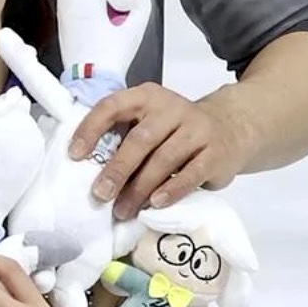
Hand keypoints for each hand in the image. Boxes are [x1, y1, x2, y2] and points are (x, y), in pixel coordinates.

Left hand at [68, 84, 246, 219]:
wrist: (233, 126)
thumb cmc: (177, 129)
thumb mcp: (151, 119)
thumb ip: (126, 134)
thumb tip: (91, 168)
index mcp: (147, 97)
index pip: (113, 106)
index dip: (91, 128)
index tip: (74, 154)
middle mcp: (172, 109)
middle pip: (140, 139)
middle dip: (117, 169)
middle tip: (100, 194)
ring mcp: (196, 130)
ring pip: (163, 160)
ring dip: (140, 188)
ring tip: (123, 210)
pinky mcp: (215, 154)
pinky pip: (191, 174)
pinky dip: (171, 190)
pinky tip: (155, 204)